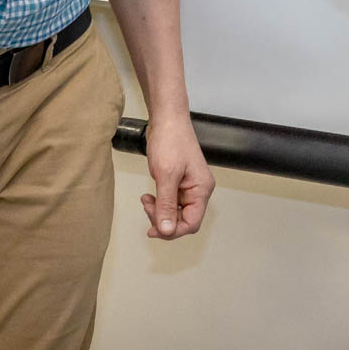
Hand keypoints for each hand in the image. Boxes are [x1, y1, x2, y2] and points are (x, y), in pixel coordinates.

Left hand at [140, 116, 215, 239]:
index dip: (173, 230)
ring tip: (146, 201)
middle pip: (183, 220)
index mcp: (202, 189)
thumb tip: (167, 229)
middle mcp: (198, 190)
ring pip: (175, 213)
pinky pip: (170, 202)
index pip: (192, 223)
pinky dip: (158, 203)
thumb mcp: (166, 175)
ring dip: (159, 212)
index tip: (155, 228)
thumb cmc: (171, 140)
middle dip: (163, 220)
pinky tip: (149, 196)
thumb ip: (166, 205)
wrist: (166, 120)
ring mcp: (189, 187)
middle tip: (148, 209)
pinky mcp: (179, 183)